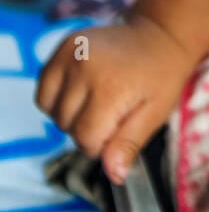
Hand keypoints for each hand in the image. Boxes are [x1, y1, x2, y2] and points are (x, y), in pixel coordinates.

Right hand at [34, 12, 198, 184]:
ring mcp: (69, 54)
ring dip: (71, 116)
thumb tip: (114, 175)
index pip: (86, 138)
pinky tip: (82, 93)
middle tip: (113, 114)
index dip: (102, 145)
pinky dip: (58, 99)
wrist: (160, 36)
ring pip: (52, 110)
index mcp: (109, 88)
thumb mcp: (155, 114)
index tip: (119, 132)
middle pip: (67, 125)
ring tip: (98, 103)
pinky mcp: (62, 47)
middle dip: (88, 130)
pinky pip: (44, 89)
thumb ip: (129, 143)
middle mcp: (83, 68)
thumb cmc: (162, 77)